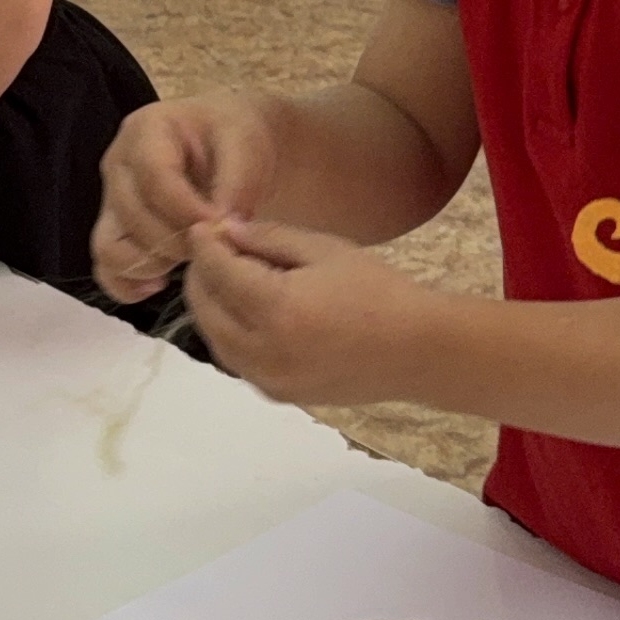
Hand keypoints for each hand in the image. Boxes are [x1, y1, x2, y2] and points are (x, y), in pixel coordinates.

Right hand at [94, 96, 280, 302]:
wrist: (228, 144)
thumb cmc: (234, 137)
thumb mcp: (246, 145)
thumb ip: (236, 184)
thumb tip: (222, 229)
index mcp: (147, 130)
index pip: (154, 176)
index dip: (187, 209)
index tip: (222, 226)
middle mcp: (118, 163)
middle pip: (132, 215)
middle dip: (178, 239)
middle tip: (216, 244)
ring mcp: (110, 199)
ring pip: (110, 246)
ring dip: (152, 263)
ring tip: (191, 261)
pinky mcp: (113, 230)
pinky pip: (105, 267)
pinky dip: (127, 284)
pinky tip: (162, 284)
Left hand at [185, 218, 437, 406]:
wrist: (418, 352)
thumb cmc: (379, 291)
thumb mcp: (325, 250)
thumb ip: (270, 239)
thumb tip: (226, 231)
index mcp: (276, 309)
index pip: (218, 271)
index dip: (205, 245)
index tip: (204, 226)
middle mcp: (262, 351)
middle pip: (205, 308)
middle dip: (201, 275)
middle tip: (215, 249)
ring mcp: (267, 379)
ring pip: (214, 338)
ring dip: (211, 306)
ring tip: (228, 276)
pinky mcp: (277, 394)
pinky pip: (236, 359)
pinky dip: (229, 332)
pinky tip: (247, 310)